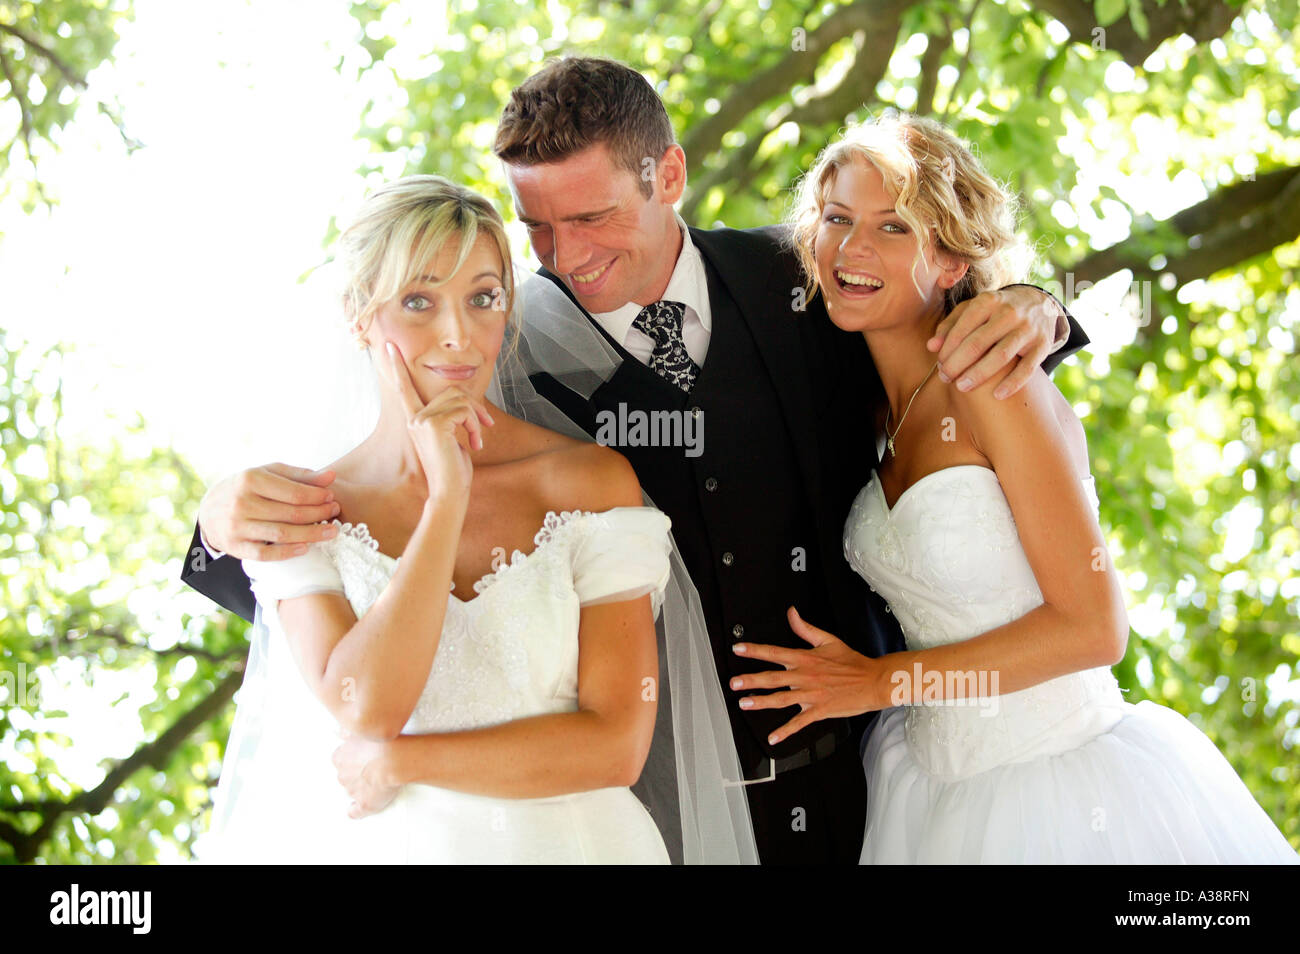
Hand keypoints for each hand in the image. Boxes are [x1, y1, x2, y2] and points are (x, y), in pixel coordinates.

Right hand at [197, 463, 340, 559]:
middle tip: (335, 513)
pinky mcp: (235, 546)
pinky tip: (306, 548)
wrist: (209, 509)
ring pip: (282, 534)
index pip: (294, 492)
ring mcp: (237, 526)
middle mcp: (242, 503)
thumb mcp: (268, 473)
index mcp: (251, 480)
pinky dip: (287, 553)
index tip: (332, 497)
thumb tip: (331, 477)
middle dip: (319, 514)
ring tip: (331, 532)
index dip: (317, 497)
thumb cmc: (247, 488)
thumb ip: (300, 475)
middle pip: (291, 514)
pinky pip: (266, 554)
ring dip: (311, 534)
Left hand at [332, 735, 400, 818]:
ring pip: (352, 791)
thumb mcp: (361, 730)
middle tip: (372, 769)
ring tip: (377, 782)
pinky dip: (356, 811)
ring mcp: (352, 791)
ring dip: (361, 788)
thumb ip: (347, 731)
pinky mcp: (364, 804)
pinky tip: (357, 809)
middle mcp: (342, 775)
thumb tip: (337, 731)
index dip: (352, 759)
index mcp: (340, 757)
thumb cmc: (381, 742)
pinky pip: (355, 812)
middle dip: (356, 774)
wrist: (395, 759)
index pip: (340, 760)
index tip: (361, 758)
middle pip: (345, 776)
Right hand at [384, 341, 494, 501]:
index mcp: (415, 419)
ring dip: (476, 418)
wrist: (449, 492)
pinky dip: (476, 426)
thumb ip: (450, 417)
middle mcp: (414, 417)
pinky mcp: (434, 424)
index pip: (404, 388)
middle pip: (451, 390)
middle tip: (486, 425)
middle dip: (474, 406)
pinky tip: (474, 444)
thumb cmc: (453, 469)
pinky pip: (465, 411)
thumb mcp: (451, 438)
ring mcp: (422, 420)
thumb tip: (463, 400)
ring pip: (460, 399)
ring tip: (477, 440)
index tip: (388, 346)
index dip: (397, 366)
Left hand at [729, 607, 882, 744]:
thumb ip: (805, 628)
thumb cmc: (852, 662)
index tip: (738, 649)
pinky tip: (773, 737)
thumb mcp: (828, 640)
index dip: (755, 650)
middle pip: (773, 678)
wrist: (874, 681)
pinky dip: (786, 731)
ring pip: (782, 699)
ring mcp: (812, 694)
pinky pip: (800, 722)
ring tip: (745, 704)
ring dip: (762, 702)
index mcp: (806, 658)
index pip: (775, 652)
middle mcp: (805, 676)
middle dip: (751, 680)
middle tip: (734, 683)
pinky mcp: (820, 710)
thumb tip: (791, 613)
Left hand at [927, 286, 1062, 398]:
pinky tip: (997, 395)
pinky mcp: (1042, 345)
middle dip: (957, 363)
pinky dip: (1012, 383)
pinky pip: (1027, 368)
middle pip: (978, 343)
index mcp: (988, 301)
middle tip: (945, 378)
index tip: (939, 364)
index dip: (948, 349)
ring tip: (961, 387)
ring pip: (1001, 355)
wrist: (1040, 304)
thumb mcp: (973, 309)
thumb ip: (950, 325)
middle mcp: (1009, 313)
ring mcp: (1027, 329)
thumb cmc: (996, 311)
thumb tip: (931, 346)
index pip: (962, 328)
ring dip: (978, 374)